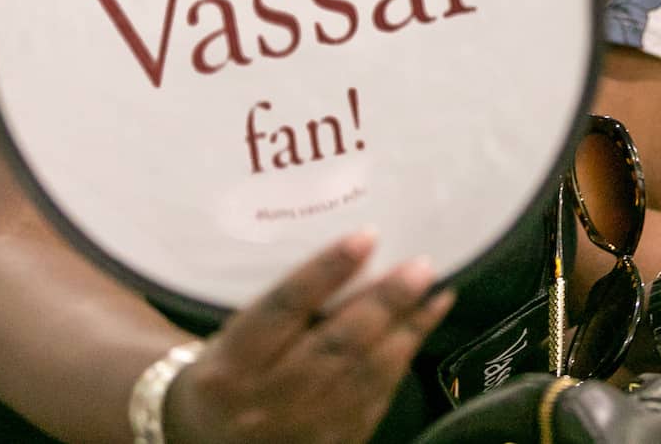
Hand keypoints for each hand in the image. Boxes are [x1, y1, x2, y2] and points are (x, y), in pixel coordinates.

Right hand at [163, 231, 455, 443]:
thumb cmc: (225, 380)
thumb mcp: (229, 343)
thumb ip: (277, 310)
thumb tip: (349, 258)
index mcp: (232, 364)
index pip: (283, 309)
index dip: (326, 271)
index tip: (366, 236)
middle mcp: (268, 398)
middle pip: (334, 344)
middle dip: (383, 303)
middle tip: (420, 266)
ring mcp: (303, 427)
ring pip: (364, 374)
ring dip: (407, 330)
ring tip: (436, 293)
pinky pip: (375, 399)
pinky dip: (402, 361)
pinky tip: (421, 330)